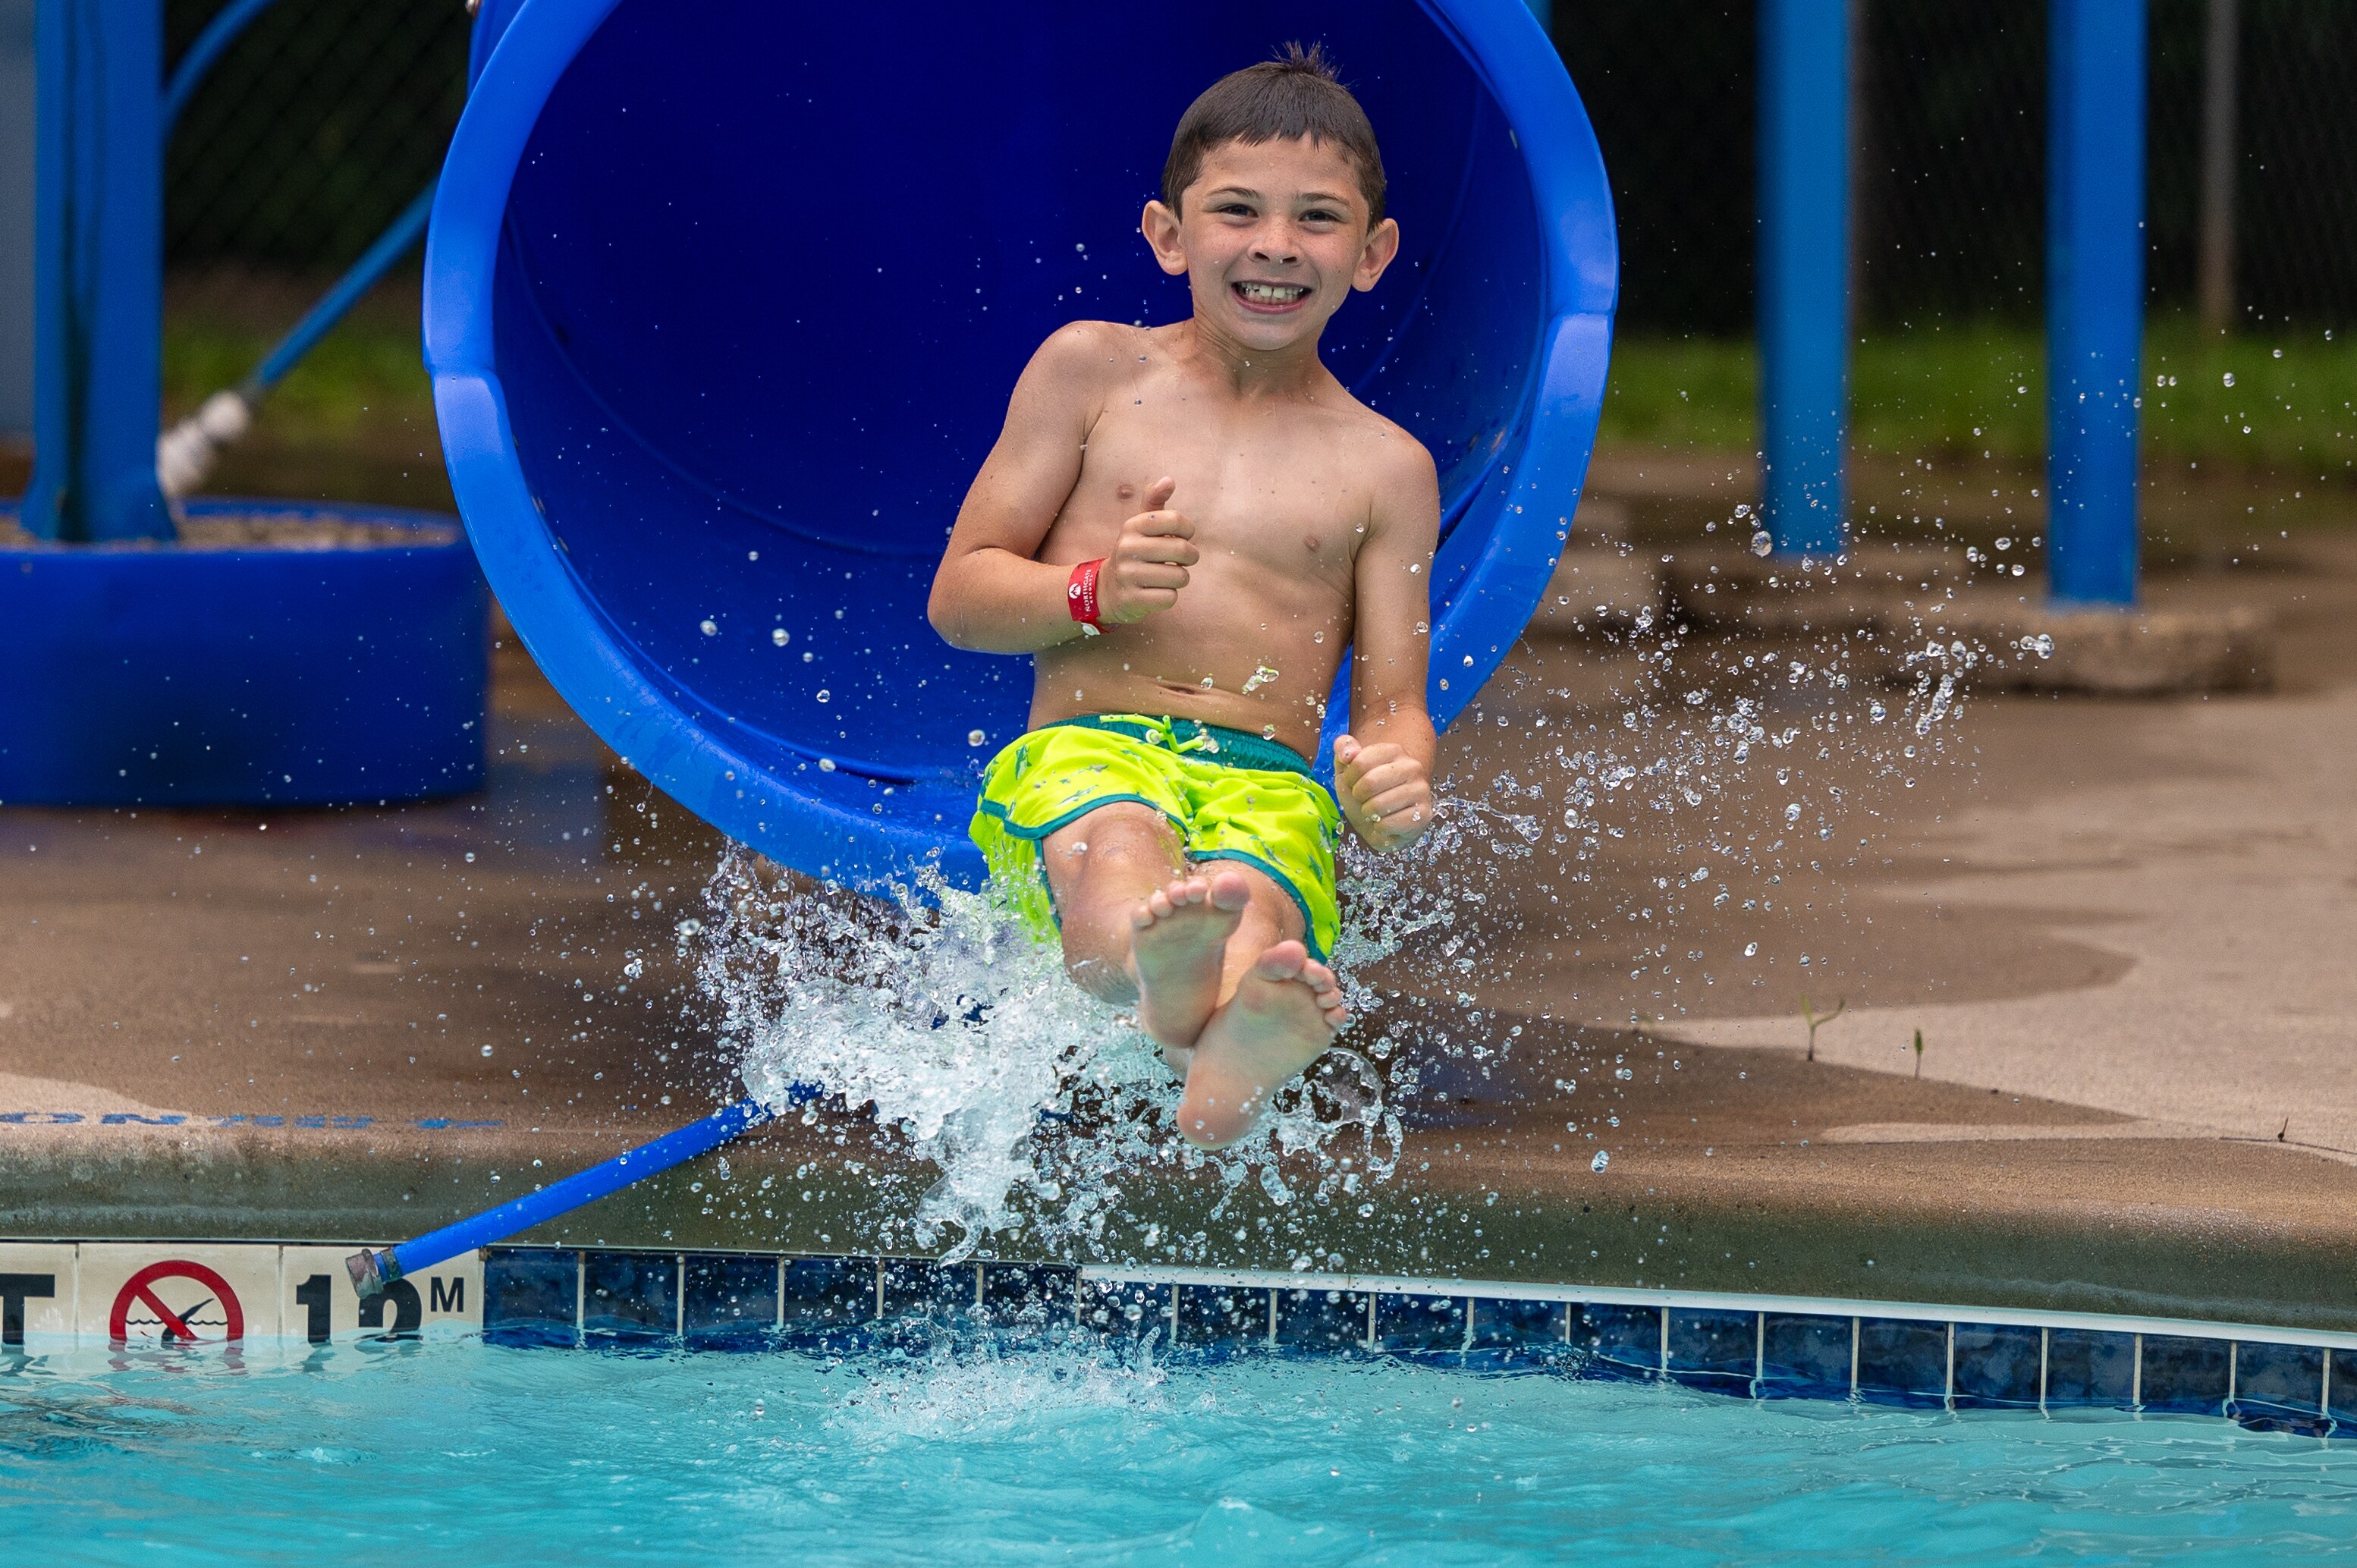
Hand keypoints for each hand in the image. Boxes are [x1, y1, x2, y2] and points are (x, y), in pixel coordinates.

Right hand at [1099, 476, 1194, 624]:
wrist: (1107, 588)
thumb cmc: (1135, 552)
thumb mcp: (1141, 525)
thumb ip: (1155, 501)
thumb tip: (1169, 480)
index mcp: (1132, 526)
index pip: (1175, 520)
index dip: (1188, 530)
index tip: (1184, 536)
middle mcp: (1127, 548)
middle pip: (1181, 549)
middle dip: (1191, 556)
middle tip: (1184, 560)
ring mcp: (1128, 575)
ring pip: (1179, 576)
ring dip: (1180, 578)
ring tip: (1168, 576)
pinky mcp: (1132, 599)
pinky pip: (1170, 598)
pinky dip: (1170, 596)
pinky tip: (1157, 592)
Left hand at [1334, 734, 1432, 848]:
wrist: (1378, 821)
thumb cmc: (1364, 793)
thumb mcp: (1347, 768)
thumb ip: (1343, 749)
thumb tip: (1347, 753)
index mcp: (1394, 751)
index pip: (1359, 761)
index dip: (1349, 777)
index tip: (1353, 782)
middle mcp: (1412, 767)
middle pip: (1370, 782)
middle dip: (1359, 795)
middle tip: (1363, 798)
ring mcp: (1421, 790)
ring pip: (1379, 805)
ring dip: (1368, 812)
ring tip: (1374, 810)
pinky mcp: (1424, 814)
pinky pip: (1388, 824)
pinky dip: (1379, 827)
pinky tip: (1384, 822)